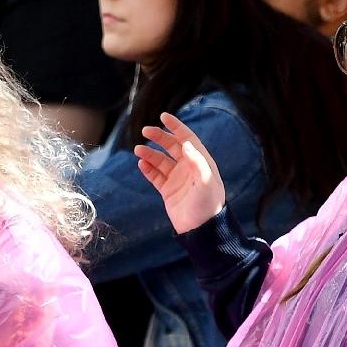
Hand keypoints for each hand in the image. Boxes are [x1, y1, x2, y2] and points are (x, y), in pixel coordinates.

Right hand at [134, 111, 226, 232]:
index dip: (176, 127)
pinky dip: (148, 169)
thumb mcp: (206, 182)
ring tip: (138, 150)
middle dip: (159, 137)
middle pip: (171, 147)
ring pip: (160, 161)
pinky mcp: (168, 191)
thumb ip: (197, 162)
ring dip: (149, 154)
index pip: (187, 139)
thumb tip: (186, 144)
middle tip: (145, 131)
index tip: (164, 116)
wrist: (201, 230)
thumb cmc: (208, 205)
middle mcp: (188, 168)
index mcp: (200, 163)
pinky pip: (155, 176)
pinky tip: (141, 164)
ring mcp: (177, 179)